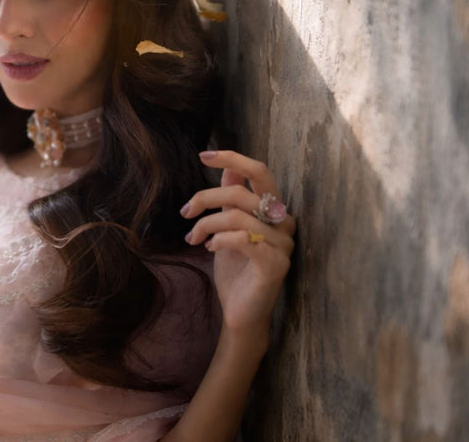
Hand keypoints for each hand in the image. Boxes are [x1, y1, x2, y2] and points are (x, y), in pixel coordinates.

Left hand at [180, 150, 295, 335]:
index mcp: (273, 211)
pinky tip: (210, 248)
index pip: (259, 173)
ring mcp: (282, 245)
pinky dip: (220, 239)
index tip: (204, 155)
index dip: (233, 159)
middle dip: (206, 198)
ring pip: (237, 217)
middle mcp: (283, 224)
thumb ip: (232, 202)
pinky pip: (243, 239)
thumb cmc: (235, 271)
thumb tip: (228, 171)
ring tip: (193, 239)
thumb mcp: (228, 229)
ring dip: (206, 225)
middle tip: (185, 212)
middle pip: (242, 193)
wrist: (240, 313)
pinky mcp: (275, 265)